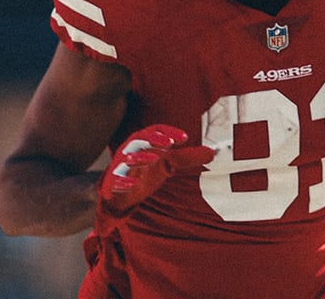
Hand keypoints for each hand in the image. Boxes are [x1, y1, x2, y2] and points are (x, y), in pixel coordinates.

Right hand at [98, 124, 214, 217]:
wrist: (119, 195)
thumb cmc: (144, 173)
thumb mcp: (167, 164)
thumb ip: (187, 158)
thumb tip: (212, 152)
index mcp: (143, 142)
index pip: (154, 130)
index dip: (169, 131)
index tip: (185, 138)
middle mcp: (130, 151)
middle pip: (138, 139)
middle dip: (153, 139)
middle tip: (168, 143)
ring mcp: (120, 167)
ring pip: (126, 158)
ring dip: (139, 157)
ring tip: (154, 158)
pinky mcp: (112, 184)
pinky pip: (115, 181)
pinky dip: (123, 182)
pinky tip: (134, 184)